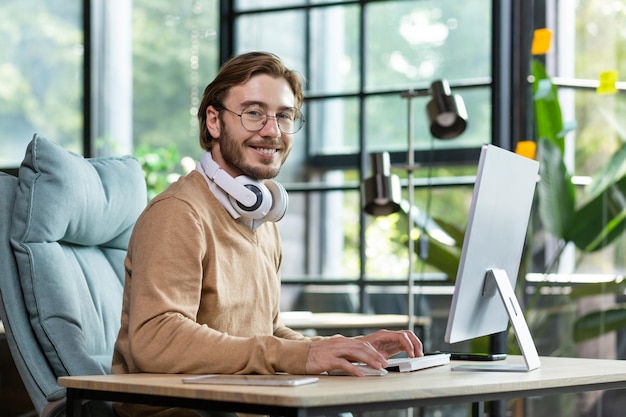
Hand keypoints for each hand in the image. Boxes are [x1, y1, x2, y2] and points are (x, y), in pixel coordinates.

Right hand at [305, 330, 422, 376]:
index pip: (362, 344)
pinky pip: (344, 364)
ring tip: (378, 367)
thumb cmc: (313, 355)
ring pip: (356, 353)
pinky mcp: (328, 359)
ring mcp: (334, 351)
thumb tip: (355, 360)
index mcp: (341, 341)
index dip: (374, 351)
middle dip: (375, 355)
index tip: (382, 358)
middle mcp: (339, 343)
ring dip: (369, 360)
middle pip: (362, 347)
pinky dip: (354, 369)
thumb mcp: (331, 350)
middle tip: (385, 363)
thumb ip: (343, 353)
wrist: (296, 354)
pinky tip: (361, 374)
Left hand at [358, 329, 422, 358]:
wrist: (354, 348)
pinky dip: (411, 350)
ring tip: (418, 357)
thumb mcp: (367, 352)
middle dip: (416, 344)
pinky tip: (413, 357)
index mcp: (384, 335)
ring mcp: (392, 340)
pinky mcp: (393, 346)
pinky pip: (406, 345)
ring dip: (415, 346)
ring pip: (409, 338)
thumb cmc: (359, 348)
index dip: (408, 345)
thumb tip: (384, 362)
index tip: (411, 355)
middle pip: (408, 335)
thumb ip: (376, 356)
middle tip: (419, 356)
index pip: (401, 336)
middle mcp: (389, 336)